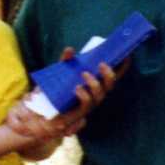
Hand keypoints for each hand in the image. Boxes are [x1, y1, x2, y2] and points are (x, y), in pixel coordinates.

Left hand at [6, 50, 124, 141]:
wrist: (38, 115)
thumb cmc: (51, 94)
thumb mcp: (58, 75)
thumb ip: (65, 62)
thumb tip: (70, 50)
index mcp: (93, 86)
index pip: (111, 78)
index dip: (121, 69)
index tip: (126, 56)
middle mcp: (93, 97)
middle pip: (109, 87)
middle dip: (109, 75)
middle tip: (102, 64)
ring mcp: (86, 107)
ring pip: (99, 97)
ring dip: (95, 84)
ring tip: (85, 74)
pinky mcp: (76, 115)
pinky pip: (85, 106)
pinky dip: (83, 95)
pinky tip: (77, 88)